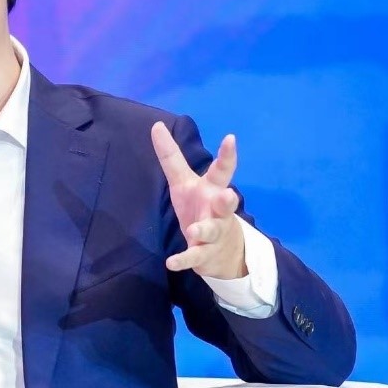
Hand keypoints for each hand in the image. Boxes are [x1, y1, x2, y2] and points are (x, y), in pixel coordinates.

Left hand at [150, 121, 246, 279]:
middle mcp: (217, 210)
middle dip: (228, 200)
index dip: (227, 155)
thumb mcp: (184, 181)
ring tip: (194, 229)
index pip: (222, 170)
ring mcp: (214, 233)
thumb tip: (156, 125)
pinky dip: (183, 260)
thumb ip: (171, 156)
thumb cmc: (201, 207)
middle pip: (227, 204)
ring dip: (204, 229)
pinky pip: (194, 256)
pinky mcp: (204, 253)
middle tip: (229, 194)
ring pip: (212, 230)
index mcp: (212, 189)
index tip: (230, 138)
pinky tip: (171, 262)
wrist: (222, 250)